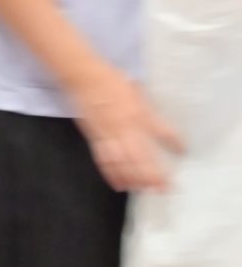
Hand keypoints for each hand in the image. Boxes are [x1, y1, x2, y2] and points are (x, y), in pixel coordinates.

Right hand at [71, 66, 181, 192]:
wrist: (84, 76)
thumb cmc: (110, 80)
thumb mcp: (136, 89)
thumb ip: (146, 108)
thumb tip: (157, 121)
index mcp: (138, 112)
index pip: (161, 130)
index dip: (174, 141)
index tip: (182, 151)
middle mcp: (126, 126)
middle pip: (142, 156)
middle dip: (153, 174)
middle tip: (164, 188)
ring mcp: (109, 133)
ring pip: (124, 162)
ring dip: (135, 179)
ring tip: (144, 190)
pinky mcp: (95, 137)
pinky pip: (105, 159)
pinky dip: (112, 174)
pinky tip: (120, 184)